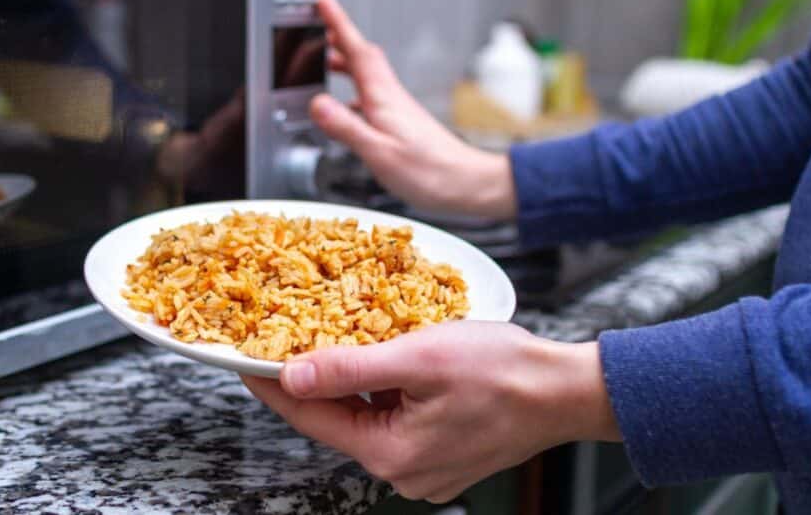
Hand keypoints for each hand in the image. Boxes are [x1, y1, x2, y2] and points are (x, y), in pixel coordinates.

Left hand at [241, 321, 619, 502]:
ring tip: (326, 339)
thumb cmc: (503, 370)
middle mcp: (402, 471)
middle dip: (311, 379)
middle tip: (283, 340)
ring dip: (347, 381)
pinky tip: (376, 359)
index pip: (310, 417)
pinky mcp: (440, 455)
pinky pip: (392, 420)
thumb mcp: (417, 357)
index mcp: (390, 454)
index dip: (273, 384)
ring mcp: (423, 467)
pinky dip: (379, 390)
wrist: (566, 390)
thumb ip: (349, 368)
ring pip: (365, 418)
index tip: (244, 359)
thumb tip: (291, 375)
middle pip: (336, 419)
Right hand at [312, 0, 515, 219]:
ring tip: (326, 62)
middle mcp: (391, 98)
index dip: (339, 24)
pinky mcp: (403, 124)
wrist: (468, 185)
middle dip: (341, 39)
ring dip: (347, 65)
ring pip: (368, 77)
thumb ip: (347, 128)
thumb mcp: (379, 153)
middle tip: (321, 25)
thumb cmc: (431, 172)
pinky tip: (347, 110)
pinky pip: (372, 99)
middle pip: (363, 58)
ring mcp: (398, 110)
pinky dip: (354, 94)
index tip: (324, 2)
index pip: (357, 52)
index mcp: (384, 99)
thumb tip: (318, 104)